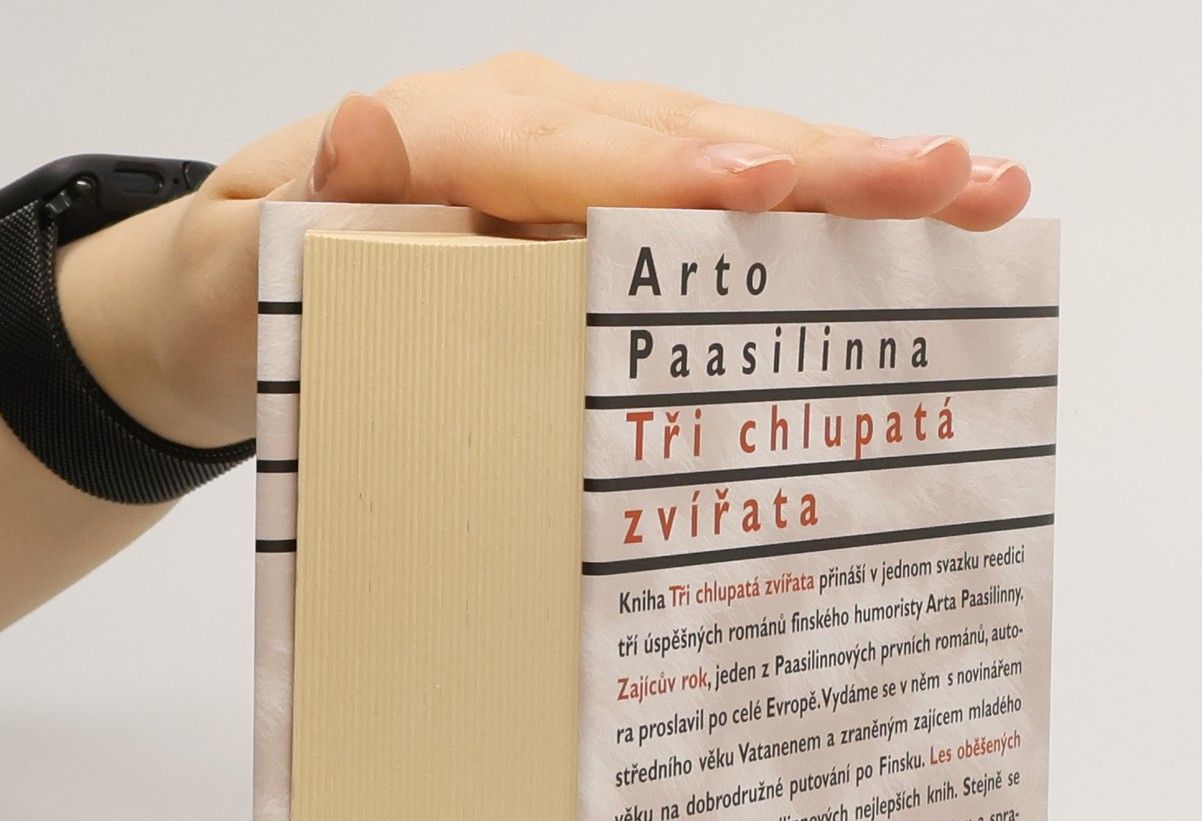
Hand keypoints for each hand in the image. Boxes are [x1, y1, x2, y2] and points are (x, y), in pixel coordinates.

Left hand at [55, 54, 1032, 450]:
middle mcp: (536, 131)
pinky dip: (818, 222)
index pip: (574, 152)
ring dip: (855, 182)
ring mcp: (583, 168)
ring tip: (977, 189)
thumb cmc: (241, 297)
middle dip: (820, 165)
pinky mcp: (608, 217)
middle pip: (691, 141)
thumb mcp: (234, 265)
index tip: (756, 196)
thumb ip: (298, 221)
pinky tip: (913, 227)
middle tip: (946, 177)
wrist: (224, 307)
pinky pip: (723, 214)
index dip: (668, 176)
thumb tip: (365, 138)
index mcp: (449, 136)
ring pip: (732, 164)